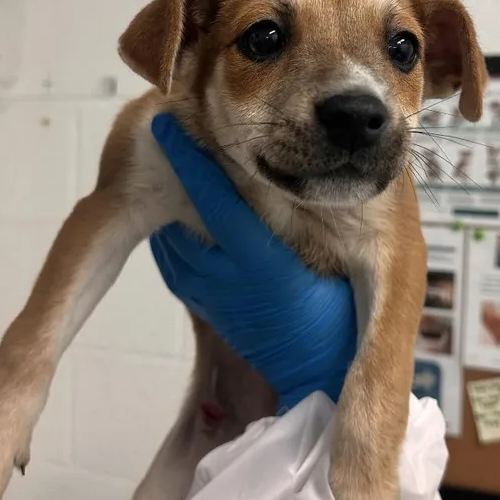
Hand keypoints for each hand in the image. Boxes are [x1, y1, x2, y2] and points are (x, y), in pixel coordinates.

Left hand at [150, 113, 356, 410]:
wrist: (318, 373)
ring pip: (171, 245)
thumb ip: (297, 216)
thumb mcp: (326, 258)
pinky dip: (170, 241)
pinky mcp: (206, 310)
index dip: (189, 161)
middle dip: (168, 179)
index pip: (214, 199)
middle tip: (163, 139)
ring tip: (166, 174)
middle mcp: (223, 276)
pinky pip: (175, 270)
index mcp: (258, 258)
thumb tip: (276, 169)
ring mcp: (209, 296)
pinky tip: (177, 222)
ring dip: (165, 209)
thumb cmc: (335, 311)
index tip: (165, 125)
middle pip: (181, 219)